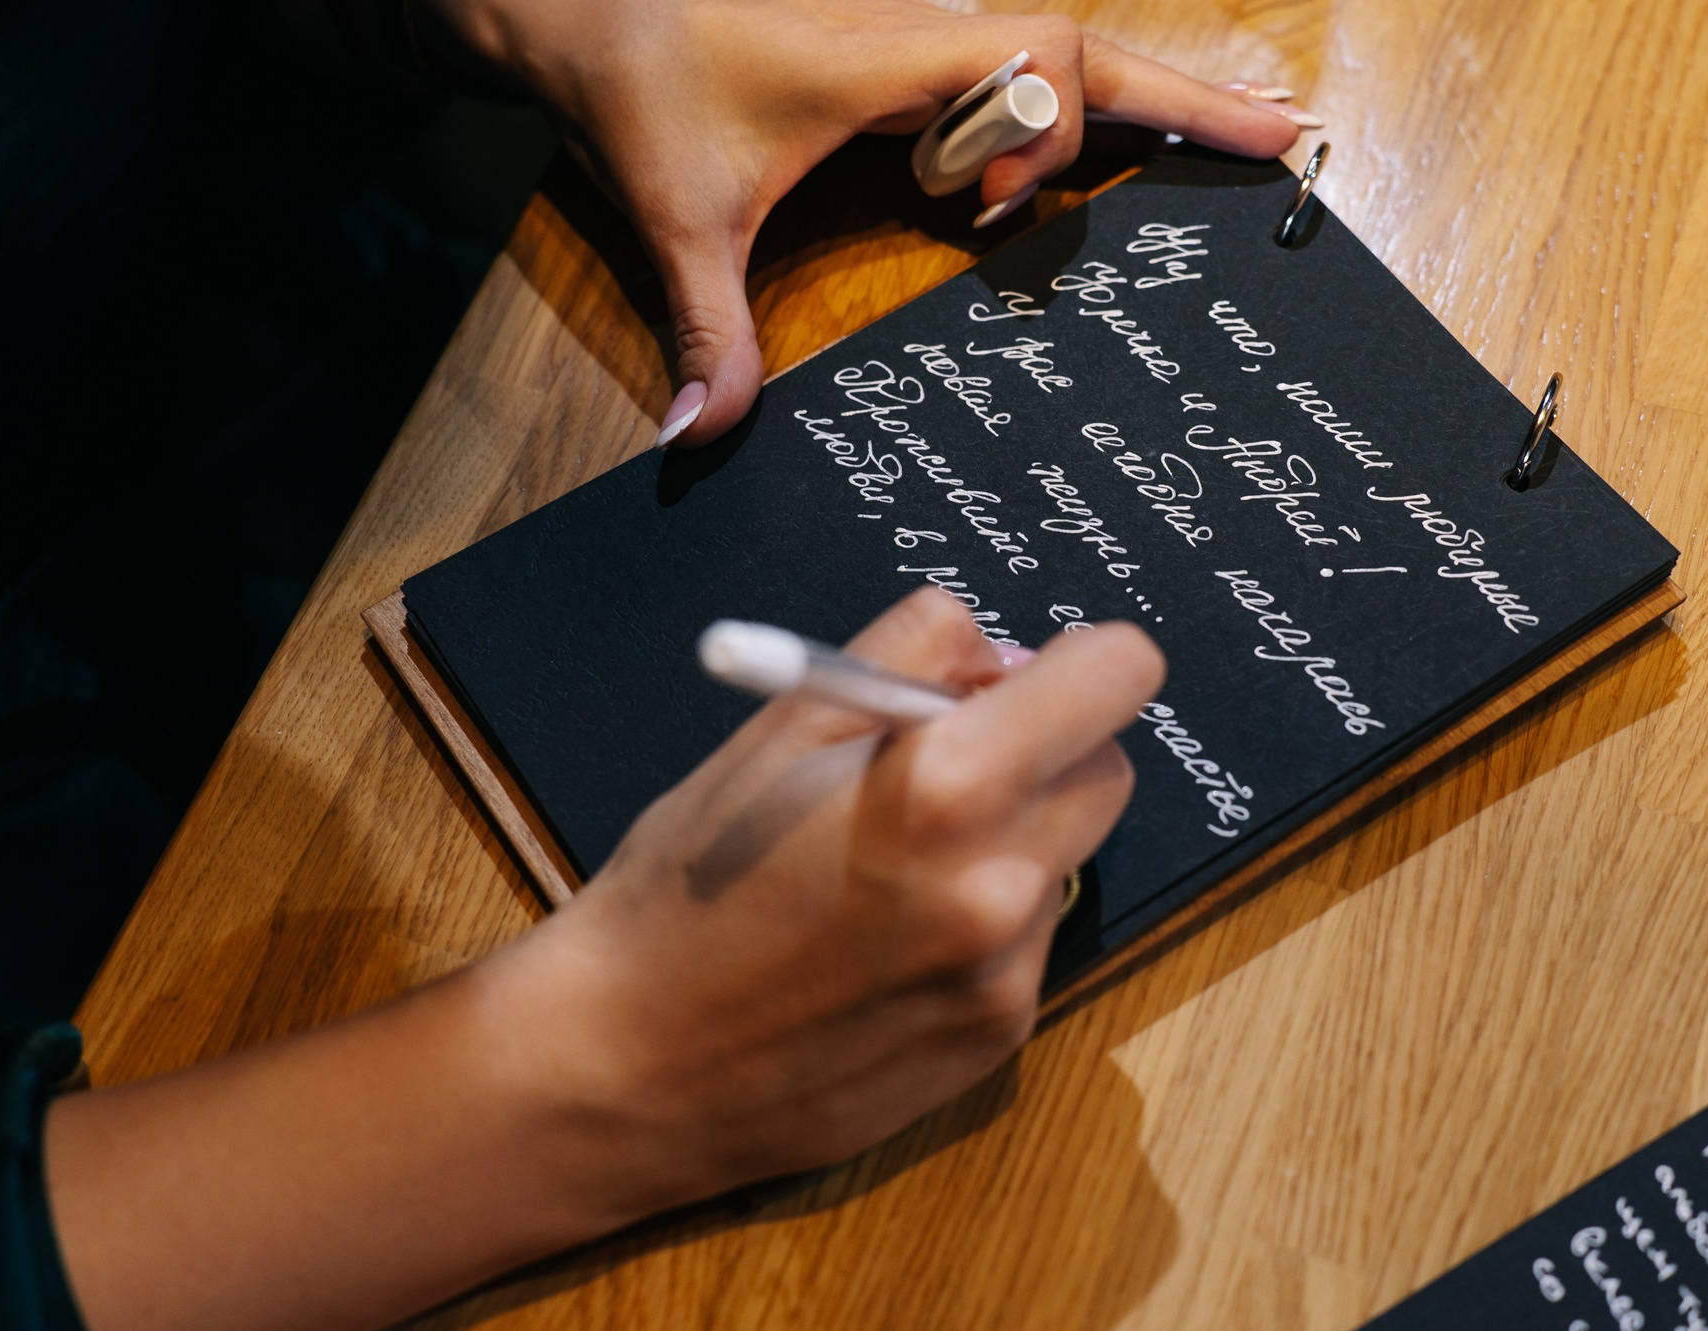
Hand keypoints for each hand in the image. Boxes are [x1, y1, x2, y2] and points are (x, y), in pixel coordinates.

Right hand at [44, 588, 1160, 1330]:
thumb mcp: (754, 734)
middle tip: (942, 742)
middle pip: (1107, 764)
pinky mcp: (988, 1057)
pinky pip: (1026, 947)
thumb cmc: (649, 886)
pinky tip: (872, 940)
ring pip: (1074, 858)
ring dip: (1015, 830)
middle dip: (1042, 738)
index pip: (1110, 675)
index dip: (1088, 650)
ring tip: (888, 849)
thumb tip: (979, 626)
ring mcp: (1006, 989)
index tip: (1055, 651)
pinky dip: (982, 922)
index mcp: (945, 790)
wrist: (597, 1080)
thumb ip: (888, 658)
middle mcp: (1006, 892)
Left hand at [414, 0, 1319, 447]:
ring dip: (1132, 99)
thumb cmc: (629, 83)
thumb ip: (705, 328)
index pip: (1041, 54)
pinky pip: (1011, 75)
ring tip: (1232, 139)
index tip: (991, 214)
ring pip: (1053, 56)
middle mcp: (917, 39)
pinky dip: (1066, 111)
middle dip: (1188, 95)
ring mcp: (909, 47)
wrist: (572, 3)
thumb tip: (705, 441)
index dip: (1053, 133)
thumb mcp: (673, 214)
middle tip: (1288, 139)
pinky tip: (1085, 155)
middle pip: (1087, 48)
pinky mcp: (890, 64)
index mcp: (888, 56)